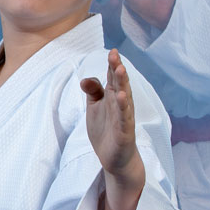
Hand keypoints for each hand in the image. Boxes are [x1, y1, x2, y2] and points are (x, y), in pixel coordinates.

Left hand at [81, 50, 144, 195]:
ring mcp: (124, 118)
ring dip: (123, 84)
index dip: (113, 64)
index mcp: (113, 97)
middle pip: (120, 84)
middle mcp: (120, 104)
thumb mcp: (95, 107)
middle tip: (115, 54)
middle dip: (117, 69)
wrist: (115, 158)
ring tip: (121, 70)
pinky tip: (121, 97)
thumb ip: (92, 91)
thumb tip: (85, 79)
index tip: (112, 51)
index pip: (113, 78)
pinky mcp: (124, 132)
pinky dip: (123, 107)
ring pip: (124, 98)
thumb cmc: (106, 129)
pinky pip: (124, 118)